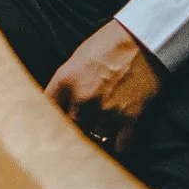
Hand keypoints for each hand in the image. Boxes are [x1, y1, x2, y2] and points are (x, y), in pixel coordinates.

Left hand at [46, 21, 161, 153]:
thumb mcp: (76, 60)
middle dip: (72, 135)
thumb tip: (58, 106)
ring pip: (94, 139)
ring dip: (95, 141)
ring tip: (96, 144)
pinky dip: (118, 149)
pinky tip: (116, 148)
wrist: (142, 39)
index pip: (46, 110)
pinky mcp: (130, 116)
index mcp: (65, 80)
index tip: (48, 131)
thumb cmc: (107, 44)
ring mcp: (107, 108)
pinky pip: (121, 144)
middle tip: (74, 142)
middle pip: (70, 129)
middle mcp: (82, 97)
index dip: (47, 122)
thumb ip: (66, 84)